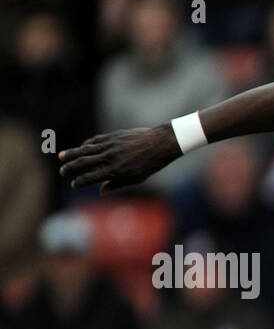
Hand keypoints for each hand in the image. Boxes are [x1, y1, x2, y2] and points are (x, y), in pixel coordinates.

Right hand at [58, 126, 181, 192]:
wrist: (159, 144)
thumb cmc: (149, 165)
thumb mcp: (135, 178)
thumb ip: (117, 184)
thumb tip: (101, 192)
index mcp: (116, 171)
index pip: (92, 177)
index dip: (81, 181)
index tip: (73, 184)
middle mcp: (110, 158)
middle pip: (85, 163)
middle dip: (71, 168)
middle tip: (62, 172)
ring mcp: (110, 146)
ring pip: (86, 150)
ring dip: (72, 154)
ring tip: (61, 157)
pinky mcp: (112, 136)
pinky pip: (95, 141)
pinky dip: (86, 145)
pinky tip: (80, 148)